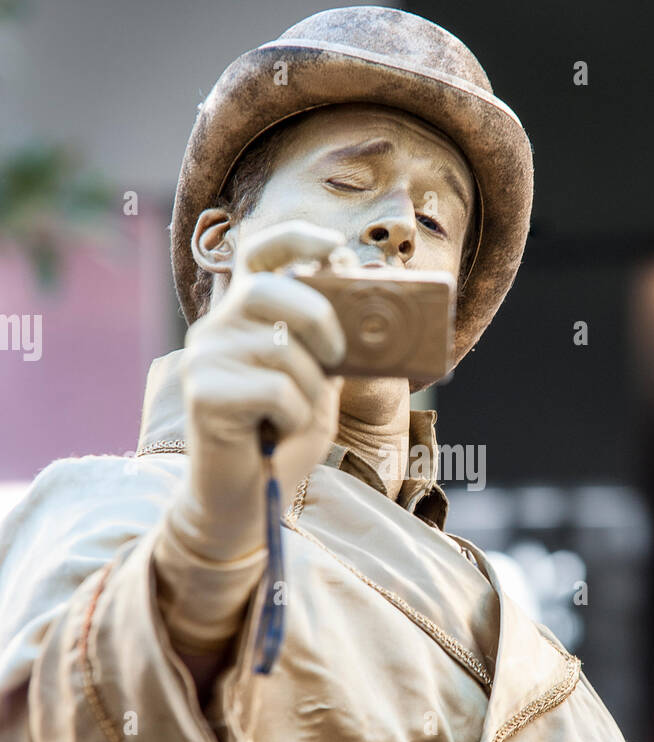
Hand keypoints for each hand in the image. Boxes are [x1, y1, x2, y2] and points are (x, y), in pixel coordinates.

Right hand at [172, 219, 347, 562]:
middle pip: (274, 290)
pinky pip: (275, 391)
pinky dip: (294, 417)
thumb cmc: (284, 439)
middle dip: (321, 320)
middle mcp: (217, 327)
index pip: (260, 253)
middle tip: (336, 358)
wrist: (245, 502)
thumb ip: (333, 345)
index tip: (335, 248)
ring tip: (293, 417)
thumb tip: (361, 302)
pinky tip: (277, 433)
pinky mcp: (203, 394)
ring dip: (310, 391)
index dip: (297, 239)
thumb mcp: (321, 384)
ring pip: (282, 349)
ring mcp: (204, 358)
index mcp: (245, 315)